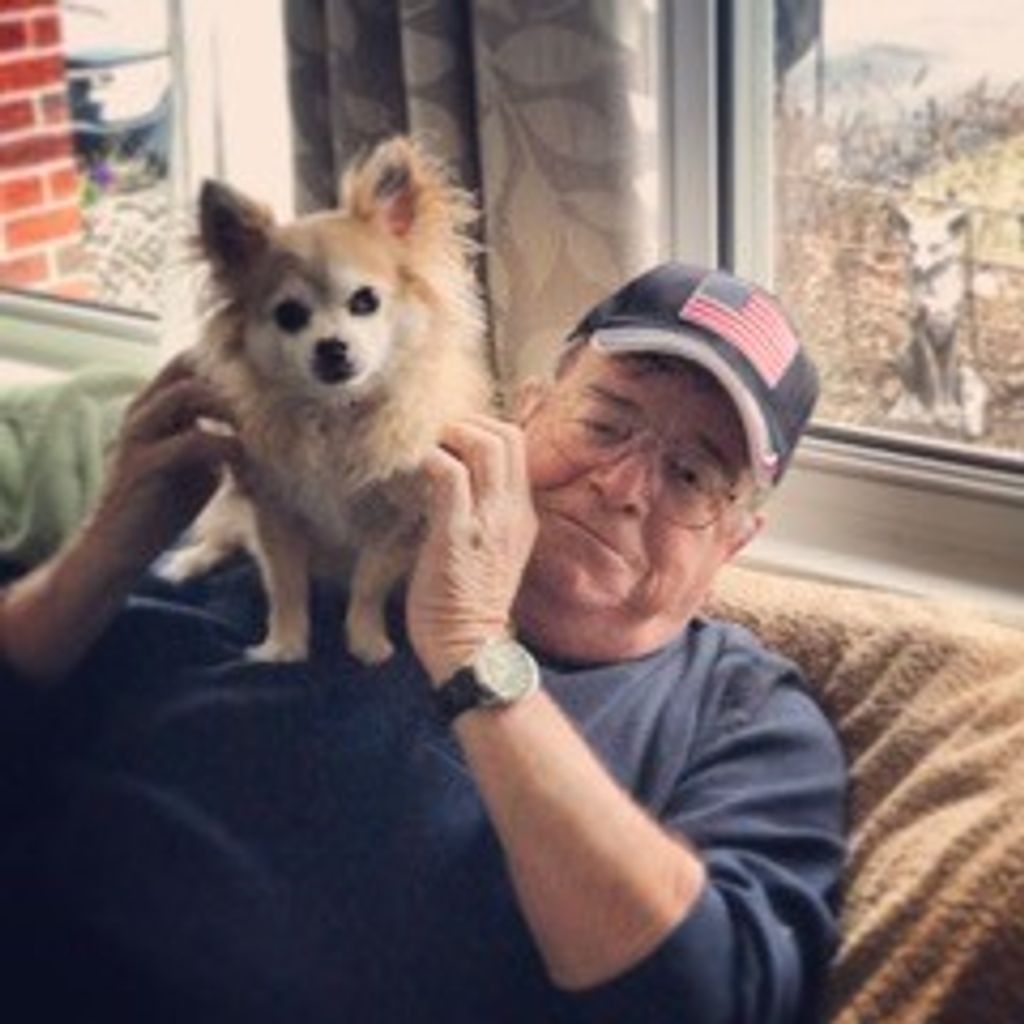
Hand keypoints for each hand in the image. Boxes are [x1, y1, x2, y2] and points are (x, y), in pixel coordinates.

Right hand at [82, 351, 241, 580]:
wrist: (118, 549)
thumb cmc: (161, 507)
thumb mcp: (198, 467)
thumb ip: (218, 442)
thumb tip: (263, 433)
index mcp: (153, 408)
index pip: (189, 363)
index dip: (228, 367)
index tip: (264, 389)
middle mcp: (142, 411)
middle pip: (188, 366)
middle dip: (232, 382)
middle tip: (265, 407)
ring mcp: (139, 434)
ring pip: (187, 393)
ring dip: (229, 409)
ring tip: (254, 432)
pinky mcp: (144, 463)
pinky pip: (193, 440)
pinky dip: (226, 446)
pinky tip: (244, 462)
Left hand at [406, 415, 537, 683]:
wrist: (472, 649)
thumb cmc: (470, 603)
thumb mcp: (492, 551)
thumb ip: (484, 516)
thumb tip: (455, 485)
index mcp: (521, 515)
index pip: (517, 447)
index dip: (485, 429)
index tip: (454, 440)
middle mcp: (511, 512)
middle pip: (507, 435)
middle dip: (469, 424)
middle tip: (439, 440)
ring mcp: (489, 521)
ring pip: (486, 445)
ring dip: (451, 436)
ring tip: (429, 453)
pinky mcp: (458, 535)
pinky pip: (451, 476)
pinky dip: (432, 462)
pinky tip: (416, 474)